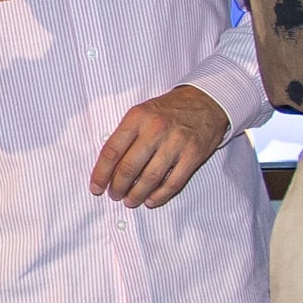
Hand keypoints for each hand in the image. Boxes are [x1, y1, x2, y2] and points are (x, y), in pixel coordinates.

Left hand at [89, 84, 229, 208]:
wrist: (206, 101)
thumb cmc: (169, 110)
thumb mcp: (142, 112)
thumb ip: (125, 135)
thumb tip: (108, 167)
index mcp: (137, 117)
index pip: (112, 151)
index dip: (101, 173)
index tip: (96, 187)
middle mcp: (155, 129)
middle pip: (129, 168)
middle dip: (118, 187)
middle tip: (114, 195)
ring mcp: (176, 142)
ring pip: (150, 178)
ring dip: (137, 195)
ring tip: (130, 200)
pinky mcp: (193, 154)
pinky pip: (173, 182)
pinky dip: (160, 196)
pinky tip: (151, 200)